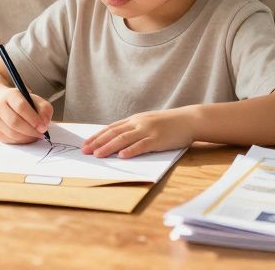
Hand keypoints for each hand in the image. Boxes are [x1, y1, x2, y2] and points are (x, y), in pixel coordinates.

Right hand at [0, 89, 52, 143]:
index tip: (43, 127)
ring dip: (27, 137)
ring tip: (35, 135)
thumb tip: (44, 123)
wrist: (5, 105)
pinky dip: (21, 141)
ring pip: (12, 133)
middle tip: (41, 134)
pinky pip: (10, 140)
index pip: (21, 106)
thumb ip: (45, 109)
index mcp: (10, 95)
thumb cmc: (24, 104)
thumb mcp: (37, 101)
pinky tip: (27, 136)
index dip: (33, 119)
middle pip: (14, 122)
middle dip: (31, 130)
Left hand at [81, 108, 195, 157]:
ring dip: (109, 147)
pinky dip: (131, 150)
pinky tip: (122, 156)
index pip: (111, 128)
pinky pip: (142, 145)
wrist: (189, 120)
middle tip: (85, 151)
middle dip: (98, 142)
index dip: (97, 136)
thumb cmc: (168, 124)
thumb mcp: (148, 122)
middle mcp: (138, 123)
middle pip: (114, 133)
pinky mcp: (157, 139)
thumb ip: (134, 129)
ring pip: (124, 139)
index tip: (85, 144)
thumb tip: (118, 141)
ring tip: (98, 155)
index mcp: (134, 120)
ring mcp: (147, 130)